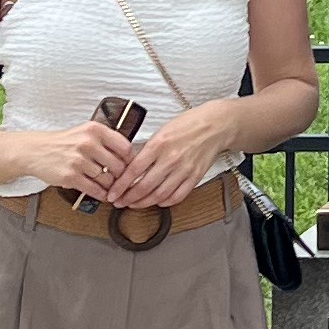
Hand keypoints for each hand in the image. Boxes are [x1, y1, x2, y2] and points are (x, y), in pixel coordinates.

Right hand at [31, 115, 138, 204]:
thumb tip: (129, 157)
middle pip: (118, 166)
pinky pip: (94, 189)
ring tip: (110, 188)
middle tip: (121, 181)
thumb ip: (106, 141)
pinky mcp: (70, 176)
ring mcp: (78, 160)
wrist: (36, 150)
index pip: (125, 147)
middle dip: (121, 177)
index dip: (131, 160)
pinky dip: (101, 194)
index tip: (131, 167)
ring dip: (110, 187)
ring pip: (107, 180)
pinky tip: (103, 194)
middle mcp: (88, 143)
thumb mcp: (85, 132)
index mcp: (95, 130)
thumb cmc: (63, 143)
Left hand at [120, 103, 241, 207]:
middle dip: (128, 198)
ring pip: (160, 195)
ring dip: (144, 203)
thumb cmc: (188, 124)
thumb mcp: (162, 130)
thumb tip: (131, 166)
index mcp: (159, 144)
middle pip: (144, 186)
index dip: (120, 186)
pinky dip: (165, 202)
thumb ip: (147, 149)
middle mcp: (171, 158)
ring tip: (135, 204)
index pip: (134, 170)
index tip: (112, 194)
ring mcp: (184, 169)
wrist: (216, 125)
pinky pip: (178, 196)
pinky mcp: (195, 177)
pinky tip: (158, 201)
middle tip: (120, 203)